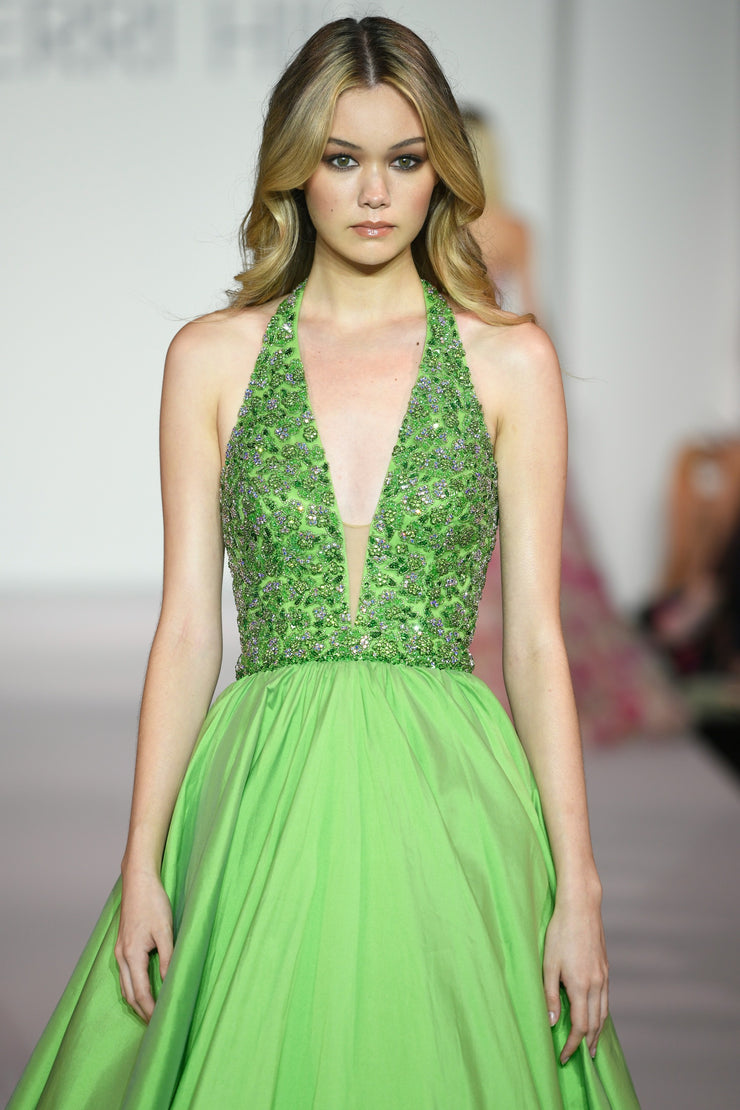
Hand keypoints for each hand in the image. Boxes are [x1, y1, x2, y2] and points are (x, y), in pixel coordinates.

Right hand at [115, 868, 173, 1021]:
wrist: (138, 881)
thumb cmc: (153, 902)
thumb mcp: (165, 930)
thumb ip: (168, 958)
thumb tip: (170, 983)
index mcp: (132, 955)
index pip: (141, 993)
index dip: (151, 1010)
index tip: (162, 1022)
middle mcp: (122, 956)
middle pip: (129, 994)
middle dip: (142, 1011)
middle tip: (157, 1025)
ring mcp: (119, 951)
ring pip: (125, 986)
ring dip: (136, 1001)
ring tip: (151, 1013)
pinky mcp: (122, 945)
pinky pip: (125, 975)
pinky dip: (133, 988)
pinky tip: (143, 990)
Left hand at [543, 888, 608, 1064]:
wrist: (581, 907)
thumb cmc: (560, 933)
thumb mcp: (548, 965)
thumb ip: (550, 996)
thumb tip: (552, 1023)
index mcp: (581, 986)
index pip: (580, 1027)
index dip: (572, 1045)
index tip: (564, 1057)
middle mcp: (597, 984)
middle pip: (596, 1024)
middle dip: (587, 1043)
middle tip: (581, 1058)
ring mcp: (604, 976)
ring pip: (604, 1013)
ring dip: (598, 1032)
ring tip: (592, 1045)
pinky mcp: (605, 968)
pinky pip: (606, 999)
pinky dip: (602, 1014)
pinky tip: (598, 1016)